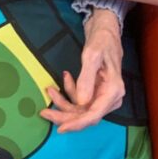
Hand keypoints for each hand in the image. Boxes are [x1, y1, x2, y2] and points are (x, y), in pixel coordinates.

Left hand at [40, 9, 123, 132]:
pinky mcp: (97, 91)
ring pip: (80, 108)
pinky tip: (65, 77)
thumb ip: (86, 79)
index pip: (94, 115)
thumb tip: (80, 102)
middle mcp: (111, 97)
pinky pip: (81, 99)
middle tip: (44, 112)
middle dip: (64, 114)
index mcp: (113, 91)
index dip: (77, 124)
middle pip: (85, 115)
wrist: (106, 30)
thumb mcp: (92, 56)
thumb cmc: (101, 40)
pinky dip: (70, 91)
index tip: (60, 129)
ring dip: (64, 101)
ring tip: (50, 89)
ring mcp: (104, 95)